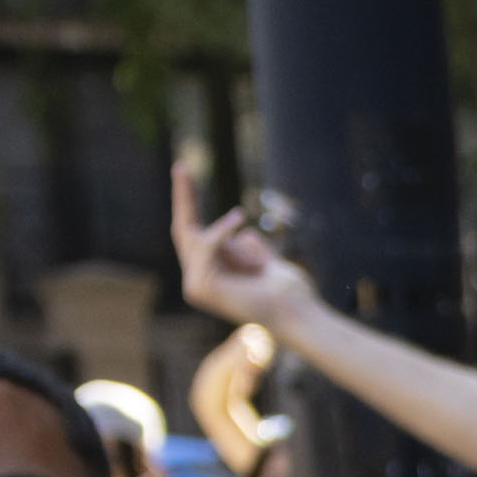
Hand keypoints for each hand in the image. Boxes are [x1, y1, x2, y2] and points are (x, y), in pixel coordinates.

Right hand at [171, 157, 322, 334]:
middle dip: (183, 197)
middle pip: (182, 230)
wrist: (295, 310)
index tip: (182, 172)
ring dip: (226, 232)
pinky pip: (205, 245)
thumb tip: (242, 233)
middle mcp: (197, 280)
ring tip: (249, 239)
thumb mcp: (260, 258)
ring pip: (196, 237)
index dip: (186, 205)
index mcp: (210, 273)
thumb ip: (245, 247)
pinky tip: (239, 219)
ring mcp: (195, 286)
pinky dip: (222, 232)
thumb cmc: (285, 287)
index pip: (192, 235)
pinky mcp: (200, 287)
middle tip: (180, 166)